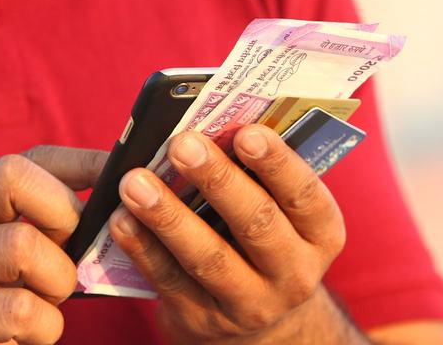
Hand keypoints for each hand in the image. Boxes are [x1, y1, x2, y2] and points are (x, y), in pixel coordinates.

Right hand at [0, 146, 106, 344]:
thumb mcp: (14, 261)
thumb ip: (48, 228)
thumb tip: (119, 198)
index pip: (23, 161)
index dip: (78, 162)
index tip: (119, 173)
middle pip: (13, 177)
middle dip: (63, 213)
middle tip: (71, 254)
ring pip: (22, 244)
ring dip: (57, 281)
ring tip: (44, 305)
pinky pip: (20, 309)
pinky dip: (44, 328)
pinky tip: (27, 337)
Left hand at [110, 125, 367, 343]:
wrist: (259, 321)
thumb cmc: (263, 237)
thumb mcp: (281, 211)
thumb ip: (258, 172)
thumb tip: (211, 121)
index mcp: (321, 234)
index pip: (305, 196)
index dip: (278, 164)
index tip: (247, 132)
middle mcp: (294, 274)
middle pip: (257, 224)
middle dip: (218, 181)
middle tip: (182, 144)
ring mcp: (250, 303)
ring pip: (208, 258)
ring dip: (168, 216)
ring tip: (134, 181)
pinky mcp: (204, 321)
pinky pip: (170, 282)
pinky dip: (143, 248)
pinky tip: (121, 220)